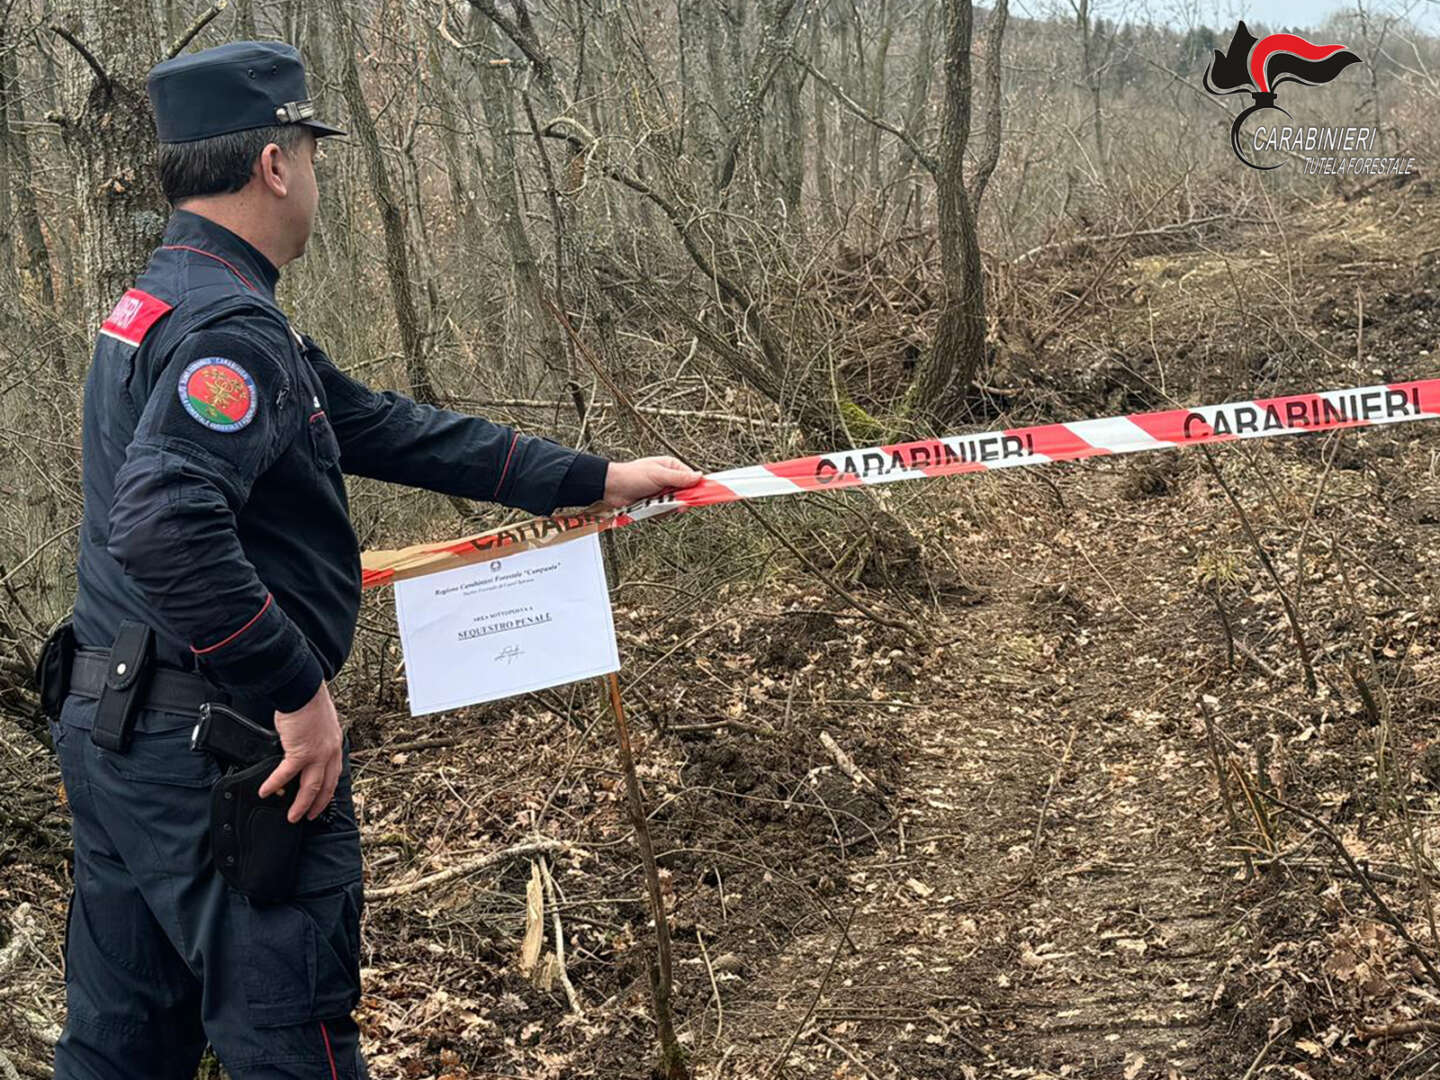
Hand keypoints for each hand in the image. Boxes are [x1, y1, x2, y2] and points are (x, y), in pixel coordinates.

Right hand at [259, 680, 343, 823]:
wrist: (303, 692)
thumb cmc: (308, 703)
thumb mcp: (319, 724)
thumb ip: (314, 739)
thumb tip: (301, 747)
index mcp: (334, 745)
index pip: (334, 773)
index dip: (329, 789)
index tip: (324, 799)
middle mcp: (329, 752)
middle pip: (326, 785)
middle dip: (318, 804)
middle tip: (310, 816)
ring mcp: (316, 754)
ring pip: (311, 787)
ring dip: (301, 804)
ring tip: (293, 816)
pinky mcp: (299, 752)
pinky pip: (286, 774)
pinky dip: (275, 784)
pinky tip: (266, 791)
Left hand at [602, 456, 701, 507]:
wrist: (611, 488)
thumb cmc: (632, 475)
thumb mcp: (658, 475)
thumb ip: (680, 478)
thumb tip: (699, 476)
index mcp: (672, 467)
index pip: (693, 479)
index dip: (698, 489)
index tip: (705, 496)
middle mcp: (669, 480)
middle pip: (685, 496)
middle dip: (676, 501)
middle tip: (668, 500)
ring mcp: (662, 493)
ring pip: (674, 506)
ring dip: (664, 507)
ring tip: (651, 500)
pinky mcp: (655, 504)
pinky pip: (664, 513)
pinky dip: (656, 512)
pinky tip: (647, 506)